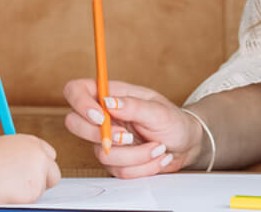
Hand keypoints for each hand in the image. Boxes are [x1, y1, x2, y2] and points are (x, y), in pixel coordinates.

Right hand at [0, 134, 60, 204]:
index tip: (35, 173)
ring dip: (28, 192)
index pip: (49, 154)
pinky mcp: (33, 192)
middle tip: (29, 187)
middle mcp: (39, 156)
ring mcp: (38, 174)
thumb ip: (20, 155)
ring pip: (40, 190)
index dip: (42, 165)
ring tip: (4, 187)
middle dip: (44, 181)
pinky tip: (4, 193)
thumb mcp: (3, 148)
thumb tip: (25, 168)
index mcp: (31, 142)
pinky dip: (21, 200)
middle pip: (54, 173)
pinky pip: (31, 200)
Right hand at [63, 78, 203, 177]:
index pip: (76, 90)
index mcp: (111, 95)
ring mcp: (106, 141)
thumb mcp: (158, 110)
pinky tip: (156, 157)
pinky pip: (117, 170)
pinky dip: (142, 166)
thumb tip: (108, 102)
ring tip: (157, 147)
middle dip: (101, 135)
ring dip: (135, 155)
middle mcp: (104, 117)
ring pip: (101, 153)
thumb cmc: (173, 121)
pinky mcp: (115, 162)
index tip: (100, 116)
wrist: (186, 145)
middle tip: (128, 137)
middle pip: (74, 124)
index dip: (80, 103)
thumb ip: (133, 105)